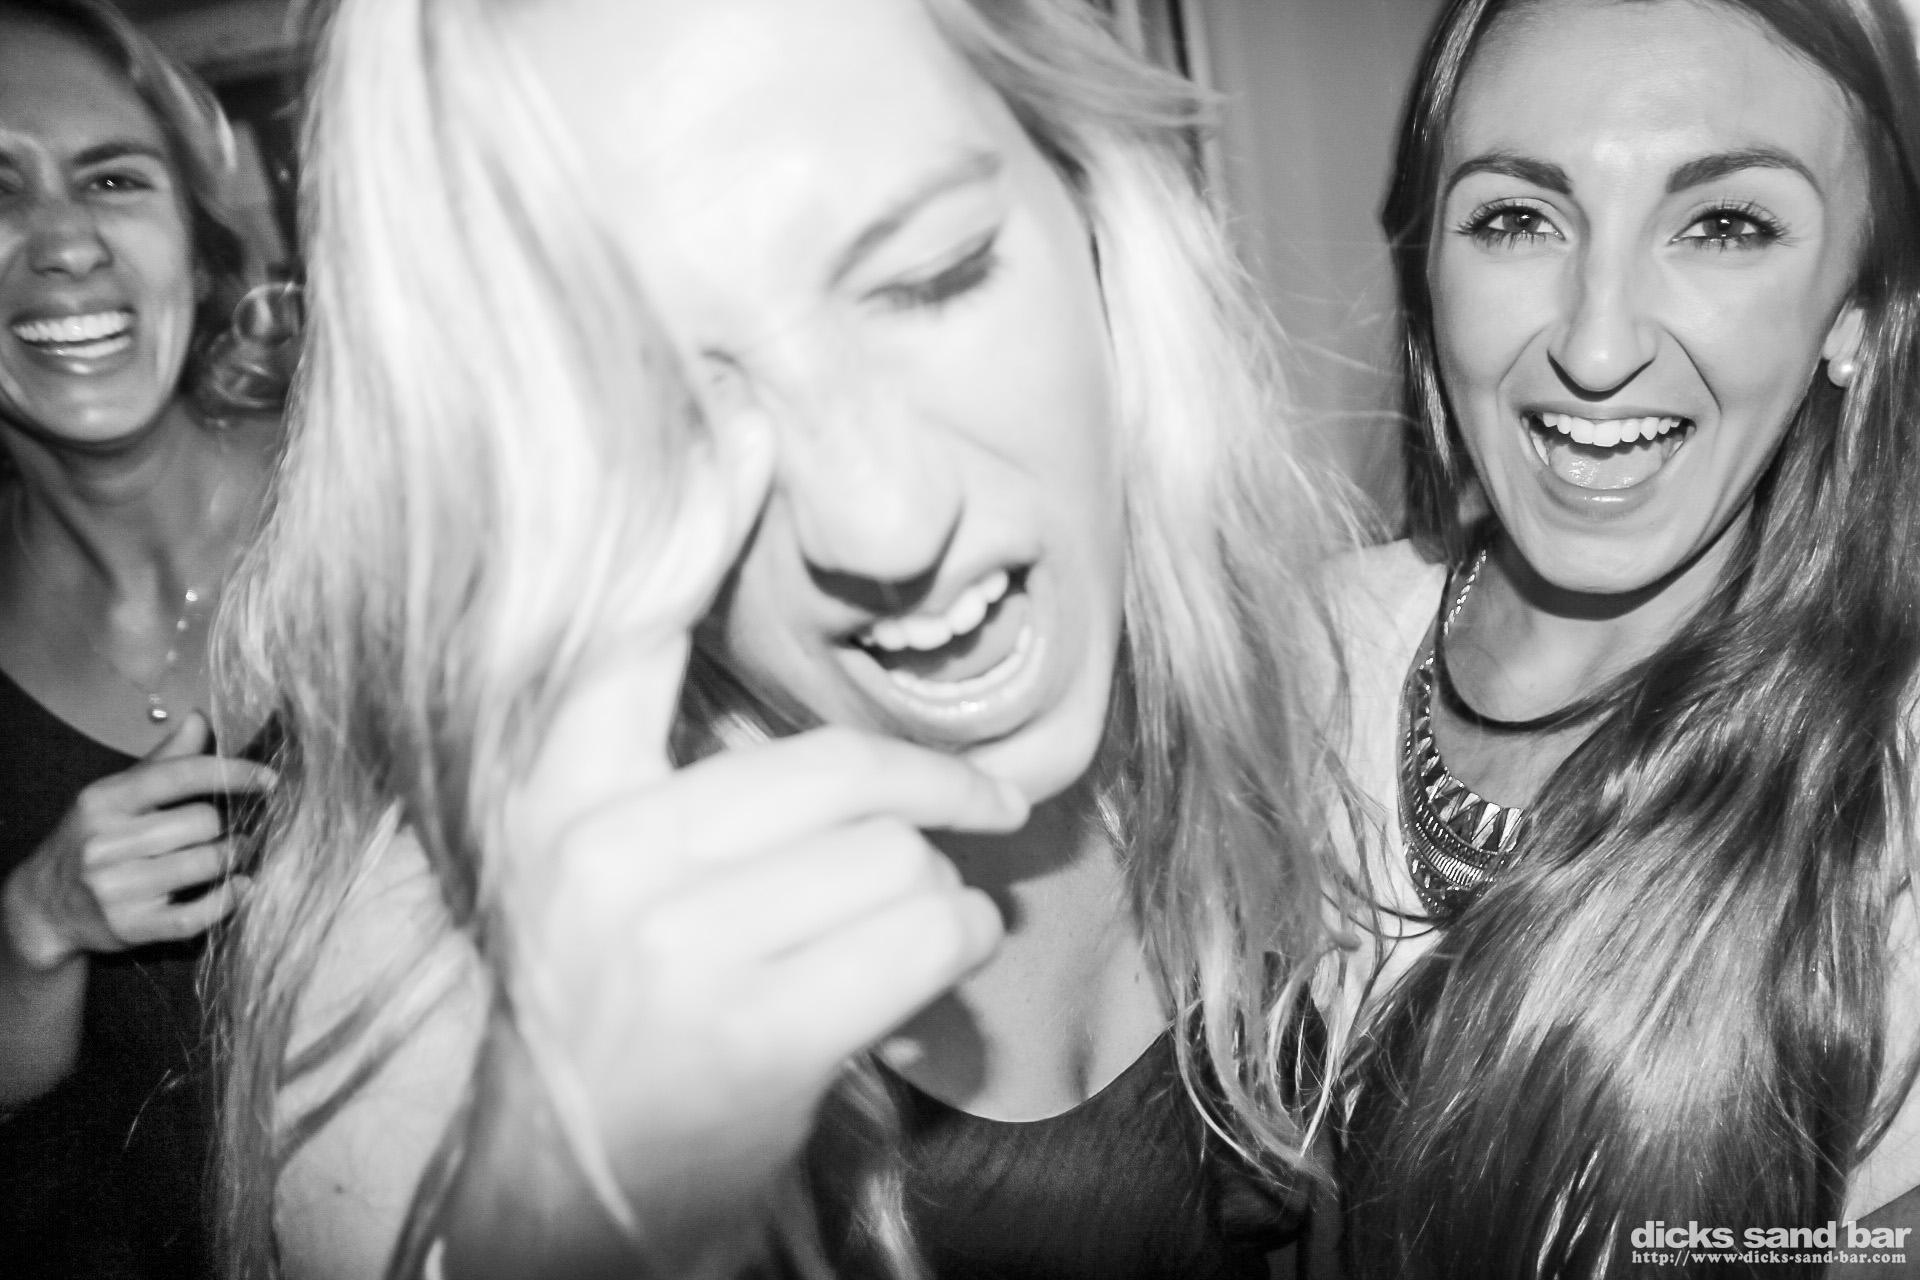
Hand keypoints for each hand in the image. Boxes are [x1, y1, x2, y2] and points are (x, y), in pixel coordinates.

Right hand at [2, 711, 273, 970]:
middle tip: (242, 827)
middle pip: (203, 822)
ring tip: (238, 852)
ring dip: (234, 857)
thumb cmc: (93, 840)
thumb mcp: (115, 794)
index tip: (270, 779)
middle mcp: (106, 843)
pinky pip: (196, 915)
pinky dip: (228, 899)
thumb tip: (200, 719)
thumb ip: (162, 760)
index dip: (233, 774)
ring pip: (206, 864)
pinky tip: (240, 886)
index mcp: (104, 800)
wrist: (44, 906)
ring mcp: (116, 888)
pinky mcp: (130, 927)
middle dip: (230, 824)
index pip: (180, 775)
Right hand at [497, 412, 1023, 1247]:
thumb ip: (676, 774)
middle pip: (840, 769)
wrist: (573, 1199)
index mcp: (556, 802)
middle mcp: (598, 856)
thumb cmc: (618, 1017)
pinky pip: (927, 934)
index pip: (623, 638)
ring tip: (896, 938)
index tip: (750, 418)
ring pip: (899, 854)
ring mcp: (671, 944)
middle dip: (932, 794)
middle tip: (979, 805)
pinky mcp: (753, 1029)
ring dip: (933, 898)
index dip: (693, 522)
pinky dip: (952, 956)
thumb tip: (817, 688)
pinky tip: (914, 986)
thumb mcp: (606, 877)